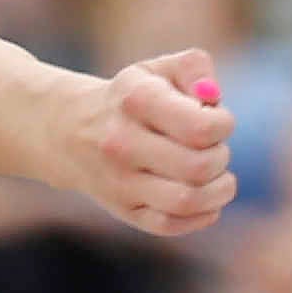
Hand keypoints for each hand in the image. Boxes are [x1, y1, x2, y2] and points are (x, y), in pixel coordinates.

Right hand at [54, 50, 235, 236]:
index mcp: (136, 99)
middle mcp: (122, 142)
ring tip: (217, 175)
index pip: (201, 127)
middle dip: (220, 156)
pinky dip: (202, 214)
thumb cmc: (133, 97)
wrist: (69, 130)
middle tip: (213, 147)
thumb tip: (212, 96)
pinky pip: (172, 224)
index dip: (222, 124)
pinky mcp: (123, 210)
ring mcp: (120, 181)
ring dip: (218, 190)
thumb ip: (193, 68)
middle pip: (198, 166)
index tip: (215, 119)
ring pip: (187, 201)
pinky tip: (205, 195)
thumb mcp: (157, 69)